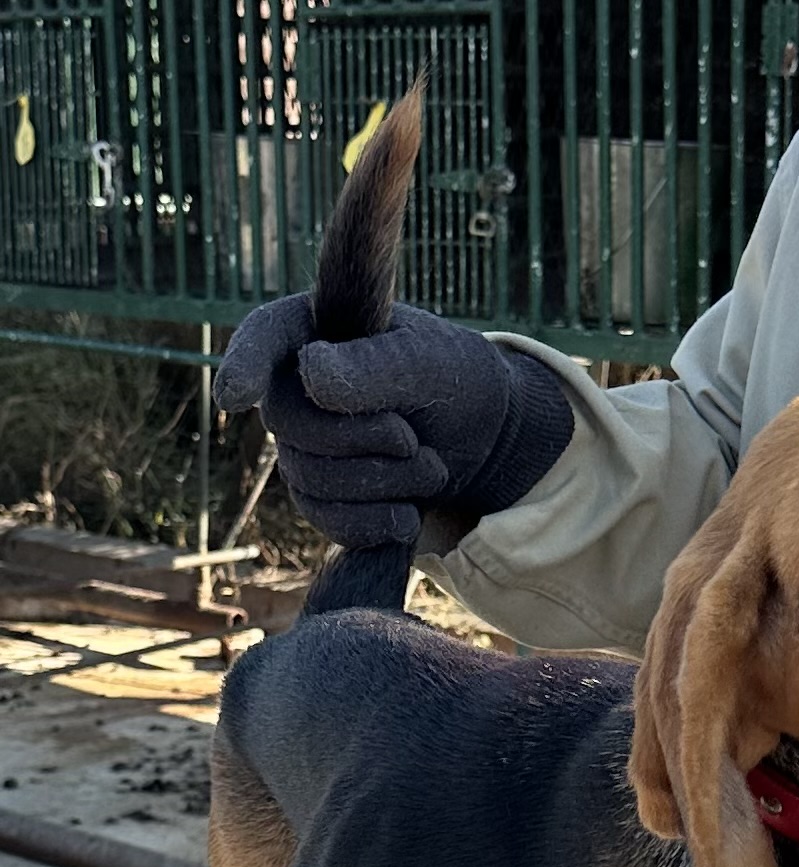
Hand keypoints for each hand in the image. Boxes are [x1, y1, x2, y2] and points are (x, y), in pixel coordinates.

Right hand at [214, 295, 572, 545]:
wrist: (482, 438)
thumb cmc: (453, 379)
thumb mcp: (428, 362)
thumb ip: (375, 366)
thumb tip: (311, 374)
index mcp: (313, 330)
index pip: (262, 337)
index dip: (243, 363)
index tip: (235, 397)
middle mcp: (296, 387)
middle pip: (288, 422)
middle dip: (359, 440)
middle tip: (414, 438)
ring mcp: (304, 444)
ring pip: (308, 477)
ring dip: (380, 482)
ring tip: (431, 468)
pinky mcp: (323, 495)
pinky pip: (325, 518)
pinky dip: (370, 523)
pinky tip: (407, 517)